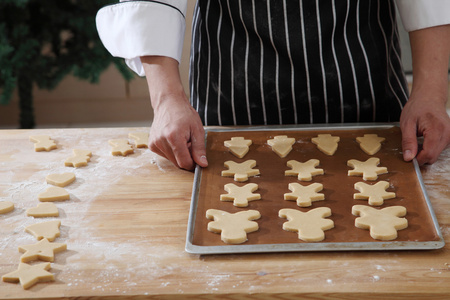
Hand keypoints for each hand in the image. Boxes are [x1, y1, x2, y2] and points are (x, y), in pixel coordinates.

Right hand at [141, 55, 207, 169]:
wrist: (168, 103)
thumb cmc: (184, 114)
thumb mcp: (197, 129)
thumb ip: (199, 148)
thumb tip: (202, 164)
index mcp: (173, 137)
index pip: (184, 163)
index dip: (193, 163)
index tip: (197, 158)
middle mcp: (161, 141)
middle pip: (177, 163)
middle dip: (186, 157)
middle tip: (189, 144)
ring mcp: (154, 143)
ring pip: (171, 161)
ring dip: (179, 154)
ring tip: (181, 140)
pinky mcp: (151, 145)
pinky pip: (165, 156)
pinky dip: (172, 151)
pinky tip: (173, 140)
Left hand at [400, 93, 449, 164]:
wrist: (429, 98)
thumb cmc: (417, 108)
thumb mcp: (407, 124)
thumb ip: (408, 142)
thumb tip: (408, 157)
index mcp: (437, 129)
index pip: (429, 154)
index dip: (417, 159)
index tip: (408, 157)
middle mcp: (447, 134)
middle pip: (433, 157)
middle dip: (420, 156)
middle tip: (410, 147)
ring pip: (436, 155)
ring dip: (425, 152)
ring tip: (417, 139)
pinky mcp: (449, 137)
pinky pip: (438, 150)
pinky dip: (429, 149)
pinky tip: (423, 140)